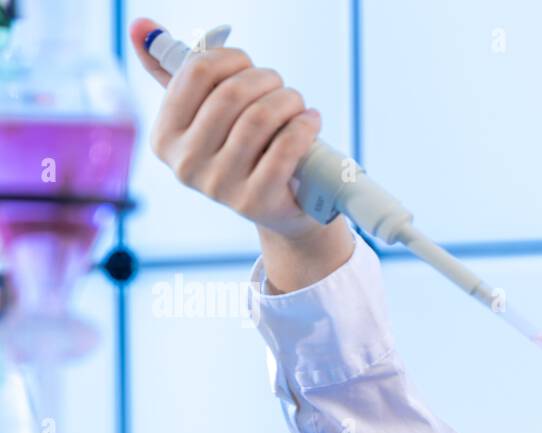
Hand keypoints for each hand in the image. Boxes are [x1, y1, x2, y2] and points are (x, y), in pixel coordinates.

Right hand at [127, 17, 328, 242]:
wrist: (281, 208)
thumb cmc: (244, 150)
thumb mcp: (205, 115)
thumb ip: (172, 71)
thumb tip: (141, 26)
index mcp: (165, 136)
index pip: (197, 72)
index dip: (232, 59)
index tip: (249, 66)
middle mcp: (186, 164)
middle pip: (232, 93)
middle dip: (266, 79)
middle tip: (280, 86)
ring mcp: (220, 186)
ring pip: (260, 118)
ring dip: (289, 100)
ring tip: (297, 103)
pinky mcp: (256, 201)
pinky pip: (285, 148)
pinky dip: (304, 126)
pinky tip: (310, 121)